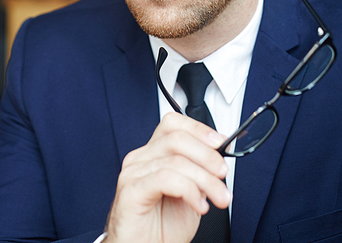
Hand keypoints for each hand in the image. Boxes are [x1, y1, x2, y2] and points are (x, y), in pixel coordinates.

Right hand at [105, 112, 230, 242]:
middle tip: (223, 174)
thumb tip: (220, 158)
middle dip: (207, 154)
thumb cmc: (162, 229)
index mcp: (153, 155)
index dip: (198, 129)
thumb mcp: (191, 195)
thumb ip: (199, 173)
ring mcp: (133, 173)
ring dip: (205, 179)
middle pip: (176, 138)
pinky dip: (189, 190)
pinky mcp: (131, 191)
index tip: (221, 143)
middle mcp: (141, 159)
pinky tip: (199, 206)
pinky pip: (165, 179)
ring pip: (176, 160)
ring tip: (219, 197)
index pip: (172, 124)